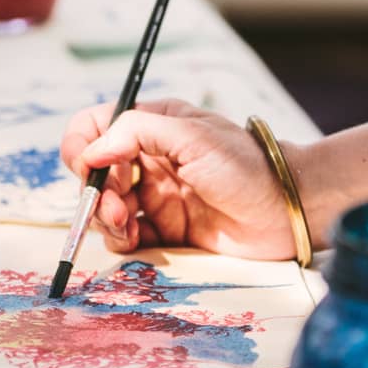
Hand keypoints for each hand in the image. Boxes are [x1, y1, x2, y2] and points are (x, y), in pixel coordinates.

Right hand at [59, 99, 295, 258]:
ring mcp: (154, 197)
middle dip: (96, 191)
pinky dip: (120, 240)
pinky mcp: (164, 232)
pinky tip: (134, 240)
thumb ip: (136, 132)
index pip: (96, 127)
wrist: (286, 212)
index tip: (87, 166)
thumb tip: (92, 151)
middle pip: (95, 174)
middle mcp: (148, 160)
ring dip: (105, 218)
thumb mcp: (192, 135)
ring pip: (105, 208)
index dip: (81, 145)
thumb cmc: (246, 166)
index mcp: (152, 127)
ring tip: (125, 226)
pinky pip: (125, 237)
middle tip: (117, 207)